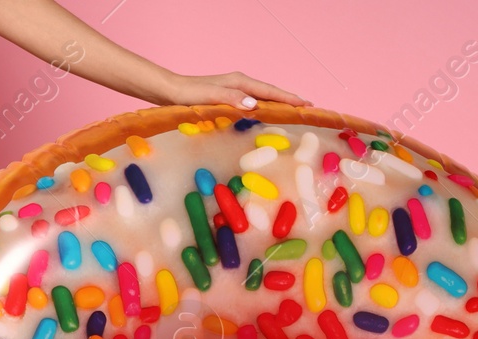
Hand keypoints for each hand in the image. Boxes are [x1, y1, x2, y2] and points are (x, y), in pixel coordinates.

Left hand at [156, 70, 309, 108]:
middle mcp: (240, 84)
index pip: (270, 91)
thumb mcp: (210, 97)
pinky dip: (263, 110)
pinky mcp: (228, 98)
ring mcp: (234, 91)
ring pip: (262, 99)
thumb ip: (231, 100)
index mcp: (240, 82)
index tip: (306, 105)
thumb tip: (254, 106)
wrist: (170, 92)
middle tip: (307, 110)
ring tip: (293, 114)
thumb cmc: (189, 95)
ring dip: (278, 106)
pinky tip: (266, 117)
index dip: (289, 99)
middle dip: (289, 101)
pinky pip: (252, 104)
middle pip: (270, 93)